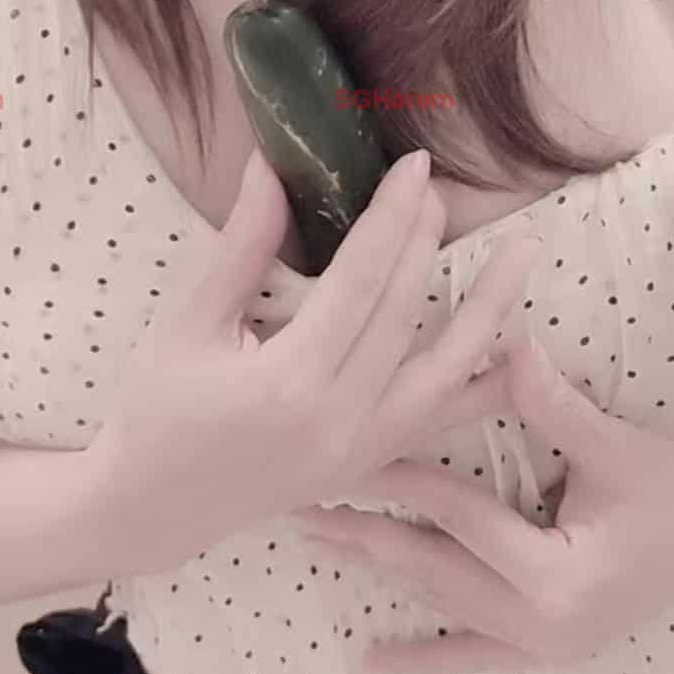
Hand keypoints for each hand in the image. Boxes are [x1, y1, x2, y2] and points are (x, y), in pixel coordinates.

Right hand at [78, 147, 541, 574]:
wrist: (150, 508)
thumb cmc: (156, 408)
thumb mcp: (188, 321)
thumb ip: (240, 245)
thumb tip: (272, 165)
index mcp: (288, 381)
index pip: (359, 281)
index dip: (391, 218)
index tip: (416, 168)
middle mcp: (338, 420)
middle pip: (404, 315)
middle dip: (426, 244)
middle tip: (442, 189)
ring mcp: (362, 451)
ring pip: (446, 374)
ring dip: (487, 312)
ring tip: (523, 256)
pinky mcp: (371, 465)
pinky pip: (440, 420)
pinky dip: (482, 385)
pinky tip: (514, 348)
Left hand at [287, 337, 673, 673]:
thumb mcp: (619, 446)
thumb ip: (558, 407)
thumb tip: (509, 345)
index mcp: (559, 580)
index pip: (460, 518)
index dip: (401, 479)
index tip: (342, 449)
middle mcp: (545, 628)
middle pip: (434, 570)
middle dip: (362, 534)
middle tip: (292, 505)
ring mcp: (543, 648)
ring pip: (441, 606)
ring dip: (377, 576)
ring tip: (314, 545)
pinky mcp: (546, 651)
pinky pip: (473, 657)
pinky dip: (423, 661)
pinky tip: (370, 665)